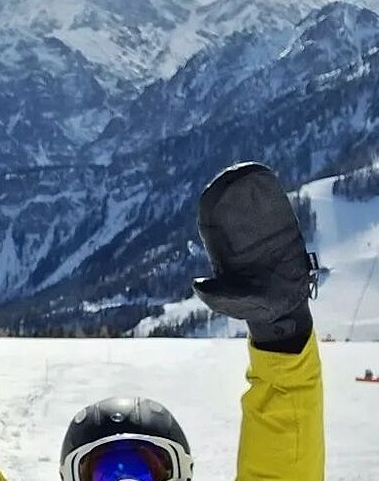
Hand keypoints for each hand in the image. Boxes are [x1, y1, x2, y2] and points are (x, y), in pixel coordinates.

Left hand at [194, 162, 317, 348]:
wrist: (281, 311)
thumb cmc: (253, 308)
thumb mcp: (232, 302)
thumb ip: (215, 295)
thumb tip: (197, 284)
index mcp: (223, 251)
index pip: (213, 222)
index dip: (212, 204)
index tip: (214, 190)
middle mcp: (241, 239)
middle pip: (233, 208)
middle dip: (231, 188)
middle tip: (232, 172)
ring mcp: (263, 234)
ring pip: (254, 204)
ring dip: (250, 186)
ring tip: (249, 169)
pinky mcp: (284, 234)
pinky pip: (276, 209)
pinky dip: (270, 193)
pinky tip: (266, 177)